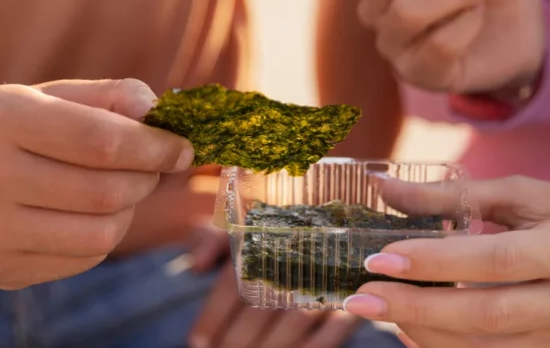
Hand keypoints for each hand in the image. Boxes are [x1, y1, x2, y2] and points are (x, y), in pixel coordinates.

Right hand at [0, 79, 193, 289]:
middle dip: (147, 178)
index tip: (182, 148)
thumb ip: (104, 96)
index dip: (155, 147)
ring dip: (129, 211)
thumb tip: (156, 108)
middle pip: (105, 191)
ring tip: (119, 188)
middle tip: (152, 166)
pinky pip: (82, 261)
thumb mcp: (39, 96)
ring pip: (100, 235)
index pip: (101, 141)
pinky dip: (101, 237)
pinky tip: (87, 214)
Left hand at [187, 228, 361, 347]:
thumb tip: (197, 266)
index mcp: (264, 236)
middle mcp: (298, 255)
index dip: (214, 315)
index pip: (236, 281)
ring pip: (296, 321)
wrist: (322, 215)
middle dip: (239, 340)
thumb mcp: (230, 226)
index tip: (197, 341)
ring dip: (273, 347)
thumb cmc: (263, 232)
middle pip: (264, 306)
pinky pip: (334, 330)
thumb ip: (208, 239)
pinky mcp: (352, 296)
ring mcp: (328, 277)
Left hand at [343, 176, 549, 346]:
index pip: (492, 261)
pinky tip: (416, 329)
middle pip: (484, 316)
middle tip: (361, 298)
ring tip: (380, 311)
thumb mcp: (529, 195)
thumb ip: (454, 195)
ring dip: (425, 333)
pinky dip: (451, 347)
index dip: (434, 262)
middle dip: (415, 310)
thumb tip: (382, 188)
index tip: (380, 258)